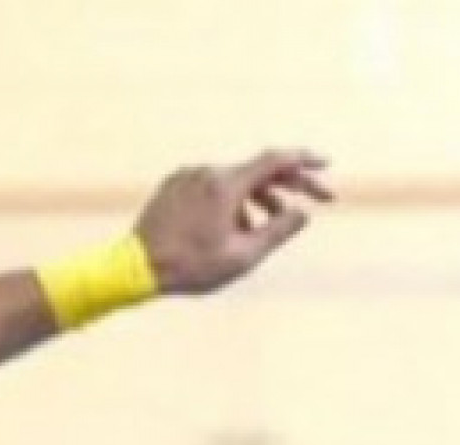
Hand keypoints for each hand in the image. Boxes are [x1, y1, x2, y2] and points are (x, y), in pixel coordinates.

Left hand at [134, 149, 332, 294]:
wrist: (134, 269)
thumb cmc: (188, 268)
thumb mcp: (242, 257)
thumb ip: (278, 232)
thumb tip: (303, 214)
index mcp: (226, 184)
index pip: (276, 160)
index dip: (305, 161)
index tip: (326, 165)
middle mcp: (208, 171)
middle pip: (258, 170)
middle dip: (288, 185)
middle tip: (314, 198)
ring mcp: (188, 176)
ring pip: (234, 181)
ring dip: (257, 199)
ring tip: (266, 225)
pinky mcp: (173, 185)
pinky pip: (210, 188)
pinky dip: (228, 202)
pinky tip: (231, 228)